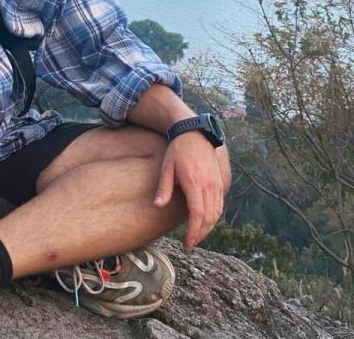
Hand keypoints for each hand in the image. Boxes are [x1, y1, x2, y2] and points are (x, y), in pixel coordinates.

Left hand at [153, 132, 223, 250]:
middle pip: (209, 218)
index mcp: (194, 183)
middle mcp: (209, 186)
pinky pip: (219, 206)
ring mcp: (217, 185)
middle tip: (190, 245)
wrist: (196, 134)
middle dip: (200, 235)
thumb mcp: (166, 166)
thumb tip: (157, 206)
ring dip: (208, 228)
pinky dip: (213, 218)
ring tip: (196, 237)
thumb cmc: (178, 150)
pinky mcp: (220, 183)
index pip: (197, 215)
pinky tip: (204, 223)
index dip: (194, 232)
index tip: (188, 244)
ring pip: (216, 214)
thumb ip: (164, 187)